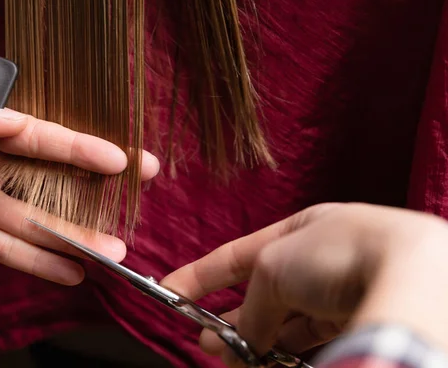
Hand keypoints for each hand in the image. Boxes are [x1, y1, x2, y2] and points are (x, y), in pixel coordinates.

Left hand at [0, 74, 158, 284]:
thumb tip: (16, 125)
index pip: (40, 138)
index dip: (83, 148)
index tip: (122, 159)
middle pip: (51, 179)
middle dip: (96, 186)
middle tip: (137, 190)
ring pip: (35, 223)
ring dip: (75, 237)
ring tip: (114, 250)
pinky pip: (6, 251)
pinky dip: (38, 263)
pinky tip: (71, 271)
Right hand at [161, 203, 447, 366]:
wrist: (415, 273)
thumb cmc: (341, 251)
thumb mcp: (274, 270)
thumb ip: (252, 307)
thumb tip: (241, 342)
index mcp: (300, 229)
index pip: (237, 254)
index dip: (200, 274)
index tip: (169, 291)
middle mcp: (320, 259)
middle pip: (261, 293)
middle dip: (228, 317)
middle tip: (203, 341)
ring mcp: (340, 291)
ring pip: (284, 321)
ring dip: (252, 340)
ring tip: (225, 358)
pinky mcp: (357, 322)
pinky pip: (308, 339)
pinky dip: (282, 351)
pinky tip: (262, 360)